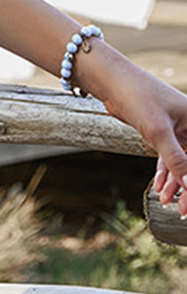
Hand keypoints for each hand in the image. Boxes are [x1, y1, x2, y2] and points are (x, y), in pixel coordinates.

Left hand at [87, 54, 186, 216]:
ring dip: (175, 182)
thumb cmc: (139, 98)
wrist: (114, 83)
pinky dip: (165, 172)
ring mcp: (178, 128)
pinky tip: (160, 188)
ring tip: (165, 201)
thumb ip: (176, 160)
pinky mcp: (163, 132)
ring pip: (182, 161)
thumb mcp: (158, 132)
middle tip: (182, 210)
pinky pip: (169, 156)